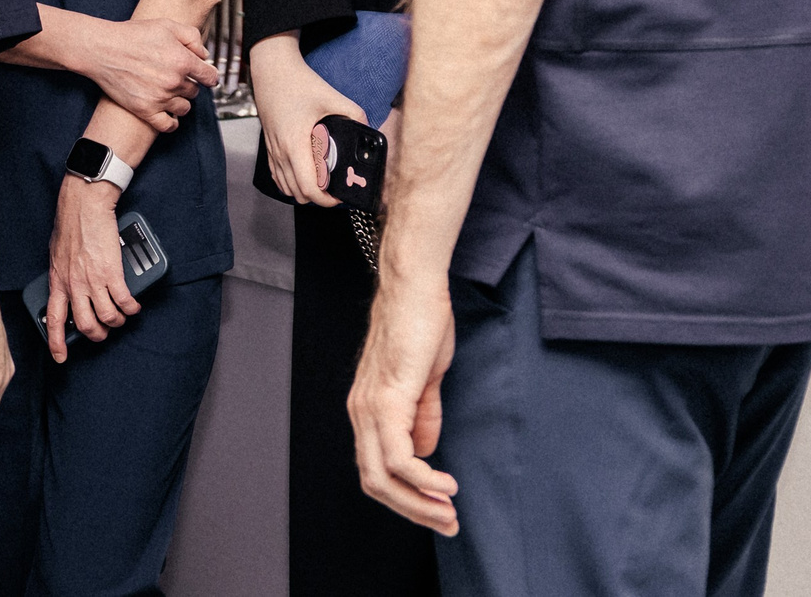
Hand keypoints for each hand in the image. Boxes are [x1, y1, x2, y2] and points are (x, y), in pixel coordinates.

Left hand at [42, 175, 135, 360]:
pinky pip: (124, 301)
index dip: (57, 342)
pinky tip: (134, 305)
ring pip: (107, 318)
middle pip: (85, 326)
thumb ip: (62, 273)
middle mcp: (74, 285)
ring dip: (117, 322)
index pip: (54, 319)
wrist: (84, 205)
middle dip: (97, 335)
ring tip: (122, 317)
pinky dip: (131, 308)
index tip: (60, 356)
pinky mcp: (112, 273)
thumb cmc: (70, 223)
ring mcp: (93, 281)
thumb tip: (67, 283)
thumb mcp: (56, 254)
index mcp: (58, 281)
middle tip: (103, 332)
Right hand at [81, 16, 218, 134]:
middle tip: (176, 77)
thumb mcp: (166, 25)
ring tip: (170, 93)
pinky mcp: (145, 110)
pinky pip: (168, 125)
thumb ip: (191, 37)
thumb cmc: (130, 36)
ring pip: (184, 108)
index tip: (205, 76)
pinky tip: (168, 114)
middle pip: (195, 91)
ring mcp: (160, 98)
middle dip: (189, 84)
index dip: (208, 75)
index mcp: (182, 61)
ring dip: (180, 101)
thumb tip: (204, 54)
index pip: (209, 77)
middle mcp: (174, 82)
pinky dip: (171, 122)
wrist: (102, 49)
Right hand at [249, 33, 366, 205]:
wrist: (271, 69)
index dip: (327, 200)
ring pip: (286, 188)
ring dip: (304, 190)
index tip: (341, 195)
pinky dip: (291, 182)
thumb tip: (368, 127)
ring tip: (322, 180)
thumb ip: (353, 113)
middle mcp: (281, 152)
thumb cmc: (297, 82)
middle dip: (318, 197)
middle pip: (298, 194)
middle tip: (335, 187)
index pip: (310, 188)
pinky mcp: (269, 146)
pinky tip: (305, 172)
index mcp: (296, 145)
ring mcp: (272, 150)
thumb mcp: (330, 96)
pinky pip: (277, 176)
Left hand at [348, 267, 459, 533]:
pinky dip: (422, 479)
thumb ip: (422, 414)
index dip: (405, 498)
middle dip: (413, 511)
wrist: (414, 285)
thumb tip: (425, 450)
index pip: (375, 470)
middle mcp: (360, 412)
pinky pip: (398, 456)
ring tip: (450, 511)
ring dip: (419, 503)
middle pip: (374, 483)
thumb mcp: (424, 378)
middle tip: (448, 523)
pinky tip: (446, 484)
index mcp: (367, 408)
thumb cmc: (420, 322)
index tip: (439, 510)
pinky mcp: (387, 398)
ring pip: (382, 476)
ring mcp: (370, 406)